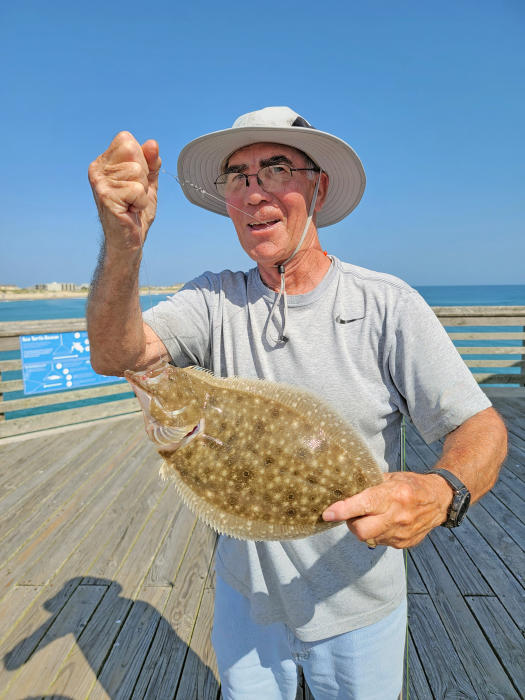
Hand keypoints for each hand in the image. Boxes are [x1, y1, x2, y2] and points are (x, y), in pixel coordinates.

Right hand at [88, 131, 160, 251]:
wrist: (128, 242)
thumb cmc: (135, 212)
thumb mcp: (148, 183)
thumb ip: (151, 163)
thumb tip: (152, 144)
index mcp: (105, 162)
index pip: (127, 140)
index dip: (140, 159)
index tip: (135, 181)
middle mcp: (98, 169)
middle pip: (131, 150)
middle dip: (142, 174)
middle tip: (134, 194)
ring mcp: (100, 182)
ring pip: (136, 171)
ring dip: (142, 191)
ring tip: (132, 203)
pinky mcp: (106, 196)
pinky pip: (136, 189)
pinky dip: (140, 203)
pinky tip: (130, 210)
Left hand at [322, 472, 452, 548]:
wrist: (440, 500)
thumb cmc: (412, 485)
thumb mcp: (391, 478)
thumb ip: (369, 485)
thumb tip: (344, 491)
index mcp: (394, 495)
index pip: (364, 505)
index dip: (343, 510)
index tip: (327, 513)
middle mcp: (398, 516)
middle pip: (361, 531)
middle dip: (351, 524)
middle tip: (353, 514)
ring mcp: (401, 533)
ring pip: (369, 538)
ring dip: (364, 528)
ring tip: (373, 516)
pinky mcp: (404, 544)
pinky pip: (381, 542)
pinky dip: (377, 533)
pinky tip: (385, 522)